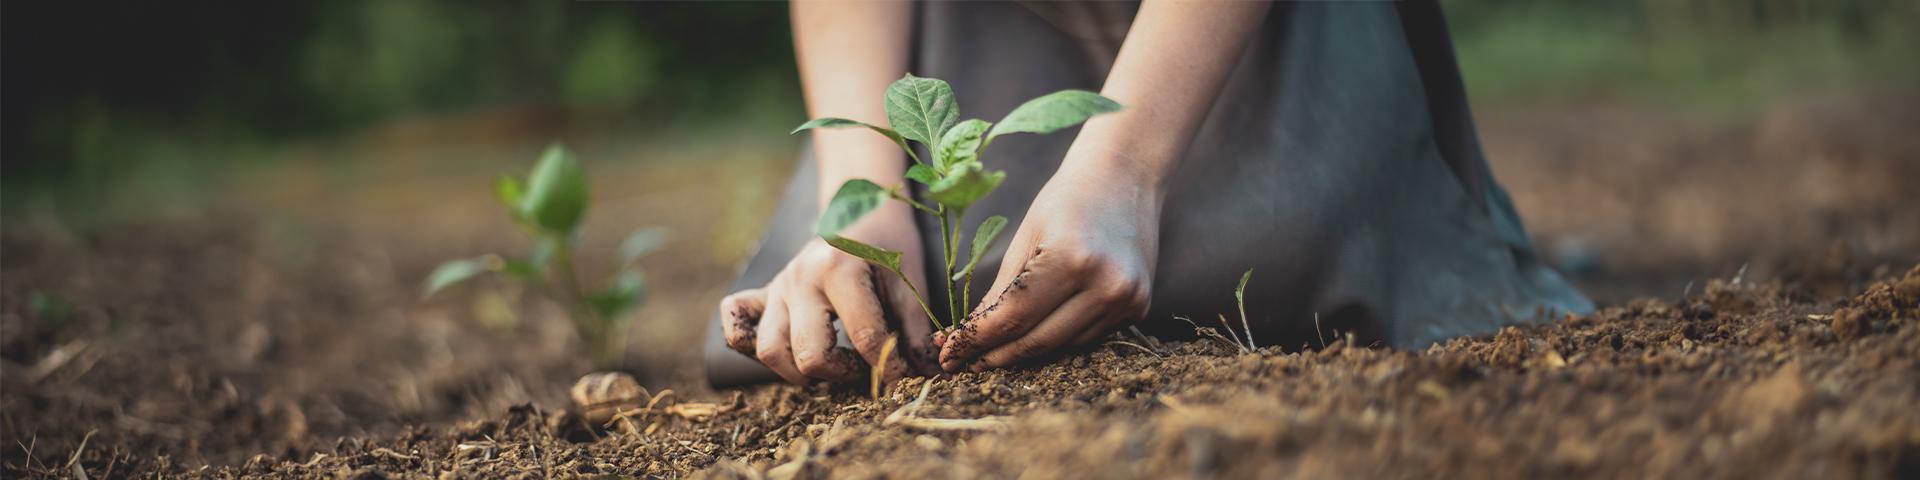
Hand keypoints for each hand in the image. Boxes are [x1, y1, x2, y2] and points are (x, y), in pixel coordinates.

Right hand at [719, 202, 935, 384]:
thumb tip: (925, 374)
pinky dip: (748, 344)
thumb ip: (914, 328)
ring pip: (769, 350)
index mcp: (839, 270)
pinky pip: (736, 324)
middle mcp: (799, 278)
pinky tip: (784, 351)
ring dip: (799, 371)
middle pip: (808, 354)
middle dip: (842, 373)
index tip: (903, 378)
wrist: (860, 207)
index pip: (864, 339)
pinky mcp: (764, 293)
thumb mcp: (909, 280)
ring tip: (830, 365)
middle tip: (864, 366)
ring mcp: (778, 286)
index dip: (889, 368)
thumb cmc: (888, 243)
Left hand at [937, 155, 1161, 371]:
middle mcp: (1106, 285)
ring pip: (1062, 346)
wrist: (1125, 176)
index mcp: (1071, 259)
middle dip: (995, 357)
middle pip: (1037, 342)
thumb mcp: (1025, 239)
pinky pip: (1086, 337)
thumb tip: (967, 338)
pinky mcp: (1139, 306)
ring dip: (1025, 352)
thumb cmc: (1066, 201)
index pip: (1013, 318)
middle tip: (962, 363)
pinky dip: (1058, 338)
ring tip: (992, 352)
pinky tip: (1036, 332)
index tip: (948, 356)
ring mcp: (1128, 300)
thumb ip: (1000, 294)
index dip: (976, 342)